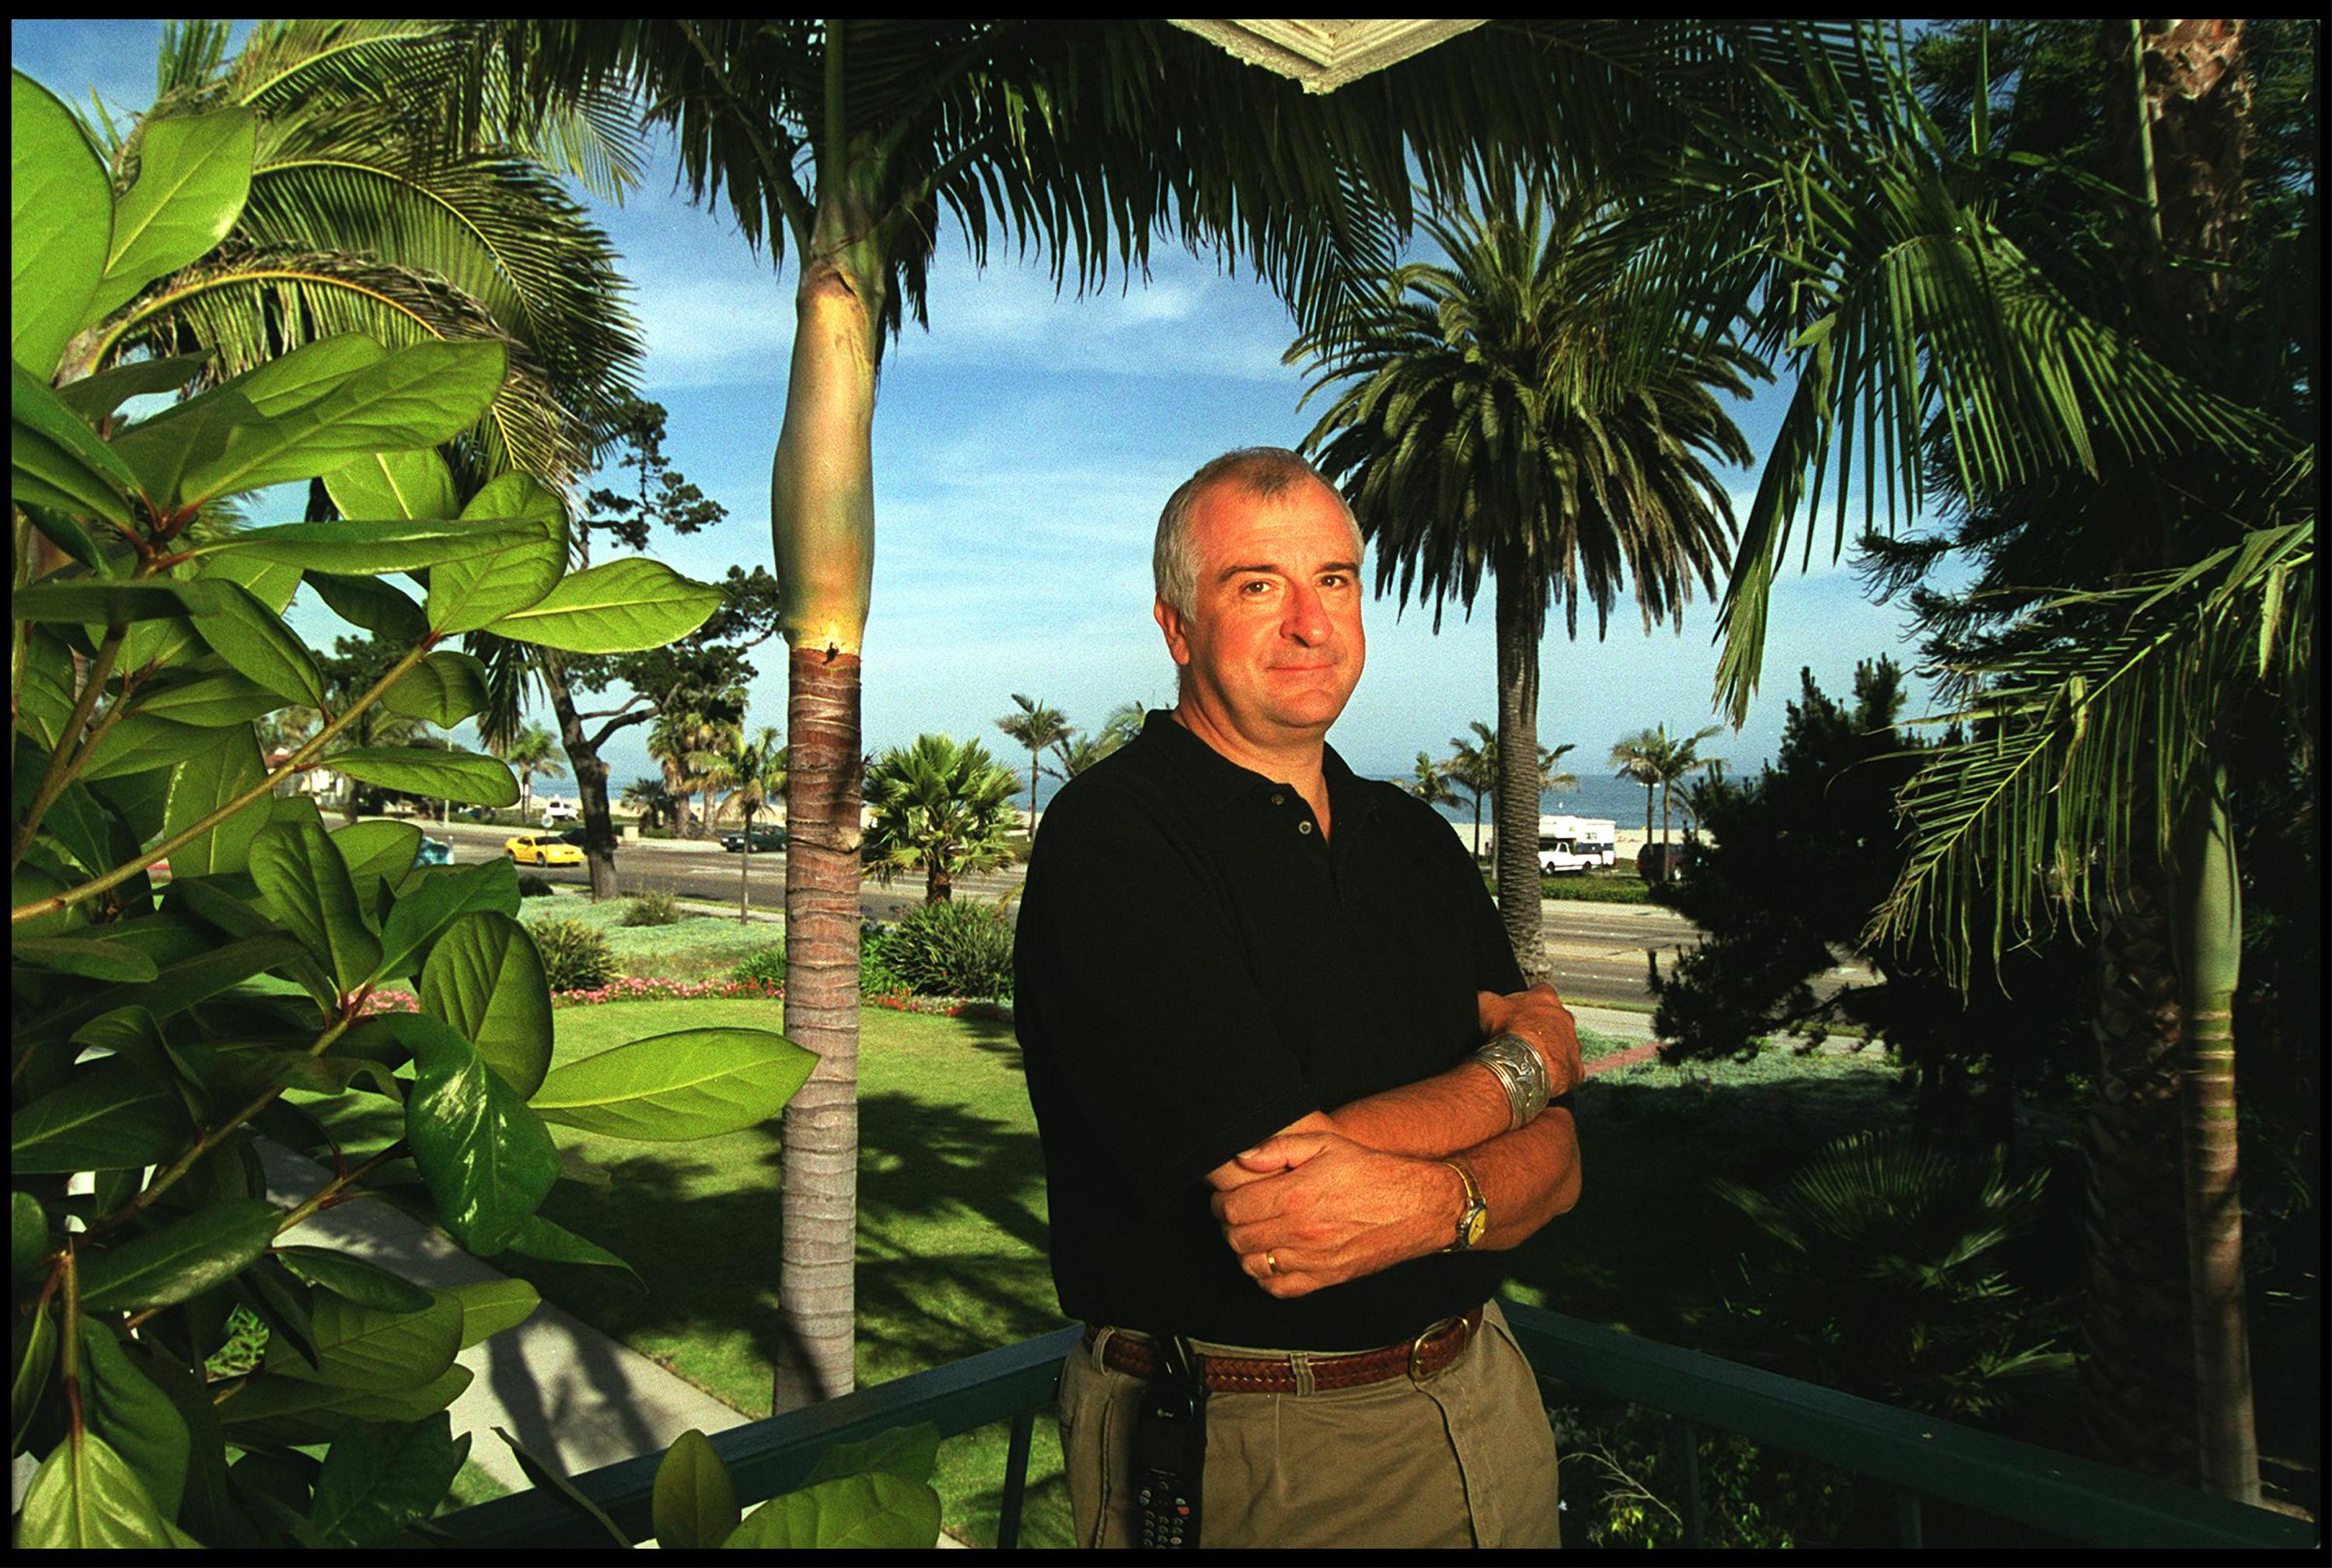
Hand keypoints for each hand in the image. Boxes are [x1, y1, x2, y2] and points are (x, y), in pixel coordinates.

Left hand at [1208, 1132, 1453, 1297]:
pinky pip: (1279, 1289)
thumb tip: (1243, 1156)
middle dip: (1228, 1224)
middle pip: (1237, 1238)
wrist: (1418, 1206)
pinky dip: (1266, 1276)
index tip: (1225, 1196)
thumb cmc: (1373, 1172)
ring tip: (1253, 1233)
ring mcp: (1313, 1259)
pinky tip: (1272, 1257)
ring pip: (1253, 1265)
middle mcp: (1301, 1232)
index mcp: (1297, 1196)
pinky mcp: (1326, 1278)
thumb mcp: (1327, 1143)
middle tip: (1236, 1212)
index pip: (1233, 1208)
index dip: (1221, 1202)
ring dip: (1245, 1250)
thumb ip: (1279, 1148)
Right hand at [1477, 982, 1583, 1097]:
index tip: (1520, 1008)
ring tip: (1530, 1059)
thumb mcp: (1485, 1005)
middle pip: (1556, 1018)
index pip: (1541, 990)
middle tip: (1523, 1036)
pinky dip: (1556, 1073)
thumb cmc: (1510, 1034)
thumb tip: (1479, 998)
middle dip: (1542, 1026)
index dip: (1529, 999)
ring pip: (1565, 1044)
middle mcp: (1564, 1019)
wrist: (1525, 1066)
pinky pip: (1568, 1069)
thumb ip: (1485, 998)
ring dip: (1551, 1050)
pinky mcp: (1575, 1068)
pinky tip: (1541, 1076)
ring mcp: (1572, 1044)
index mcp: (1544, 998)